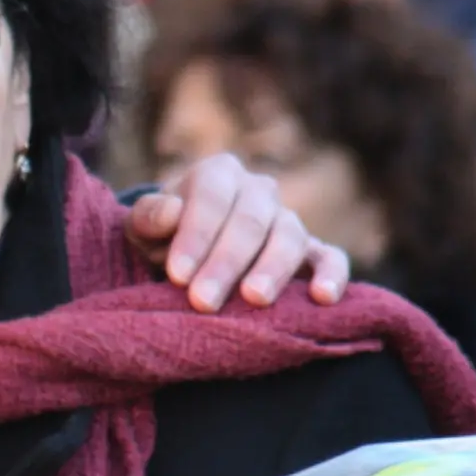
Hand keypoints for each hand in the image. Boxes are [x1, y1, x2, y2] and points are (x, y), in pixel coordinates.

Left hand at [127, 151, 351, 309]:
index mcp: (219, 173)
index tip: (177, 276)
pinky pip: (329, 257)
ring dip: (272, 269)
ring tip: (254, 300)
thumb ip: (150, 217)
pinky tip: (323, 298)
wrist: (191, 256)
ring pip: (289, 236)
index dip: (195, 236)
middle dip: (226, 262)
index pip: (212, 198)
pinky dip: (331, 275)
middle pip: (250, 220)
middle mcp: (258, 190)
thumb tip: (172, 212)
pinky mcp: (311, 251)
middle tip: (203, 302)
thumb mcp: (143, 228)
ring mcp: (287, 219)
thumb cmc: (164, 240)